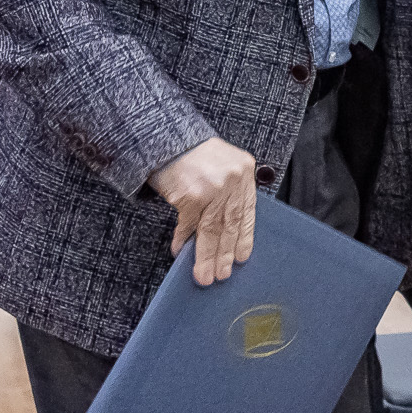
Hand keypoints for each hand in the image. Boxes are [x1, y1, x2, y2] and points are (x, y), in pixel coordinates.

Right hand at [149, 137, 260, 286]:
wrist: (164, 136)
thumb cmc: (191, 152)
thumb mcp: (221, 164)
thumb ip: (228, 190)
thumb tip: (227, 228)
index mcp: (244, 171)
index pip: (248, 211)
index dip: (244, 237)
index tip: (241, 258)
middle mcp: (232, 179)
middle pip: (230, 224)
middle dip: (225, 253)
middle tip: (221, 275)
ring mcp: (212, 187)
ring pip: (212, 229)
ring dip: (206, 255)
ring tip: (204, 275)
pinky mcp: (191, 195)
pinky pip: (188, 224)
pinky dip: (183, 240)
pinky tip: (179, 252)